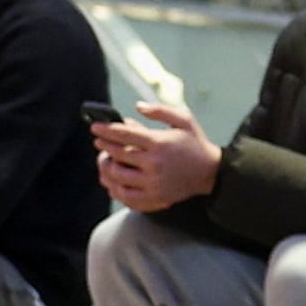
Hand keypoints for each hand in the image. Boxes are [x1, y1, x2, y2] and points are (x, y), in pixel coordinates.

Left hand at [95, 101, 217, 213]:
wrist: (211, 172)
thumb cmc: (195, 143)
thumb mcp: (184, 119)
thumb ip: (160, 110)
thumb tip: (137, 107)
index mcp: (159, 143)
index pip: (125, 134)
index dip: (106, 129)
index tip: (95, 126)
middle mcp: (154, 164)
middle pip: (118, 155)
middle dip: (104, 146)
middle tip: (98, 141)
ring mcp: (154, 183)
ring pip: (118, 177)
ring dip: (106, 167)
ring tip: (104, 160)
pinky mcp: (155, 197)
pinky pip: (127, 197)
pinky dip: (115, 189)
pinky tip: (112, 181)